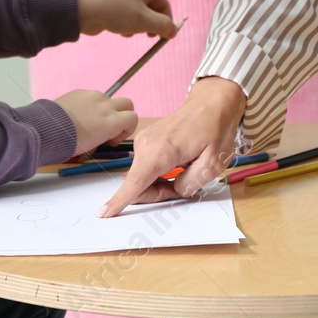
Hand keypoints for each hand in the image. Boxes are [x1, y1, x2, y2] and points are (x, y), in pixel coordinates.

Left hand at [54, 89, 137, 156]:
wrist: (47, 130)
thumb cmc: (68, 142)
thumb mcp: (91, 147)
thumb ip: (103, 138)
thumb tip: (102, 137)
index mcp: (111, 122)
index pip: (133, 118)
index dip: (127, 129)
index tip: (113, 139)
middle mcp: (106, 106)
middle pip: (127, 103)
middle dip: (123, 114)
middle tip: (109, 126)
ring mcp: (93, 96)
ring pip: (108, 100)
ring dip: (104, 109)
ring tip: (88, 121)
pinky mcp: (80, 91)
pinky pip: (91, 96)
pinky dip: (90, 104)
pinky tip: (77, 114)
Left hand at [77, 0, 177, 38]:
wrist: (82, 10)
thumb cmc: (115, 11)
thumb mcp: (143, 20)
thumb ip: (163, 26)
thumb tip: (174, 31)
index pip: (164, 4)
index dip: (166, 22)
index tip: (164, 38)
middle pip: (152, 10)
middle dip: (150, 25)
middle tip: (148, 37)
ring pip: (140, 15)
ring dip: (137, 27)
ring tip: (128, 31)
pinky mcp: (113, 4)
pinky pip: (127, 16)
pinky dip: (127, 25)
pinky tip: (119, 30)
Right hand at [97, 77, 245, 216]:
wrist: (211, 104)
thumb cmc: (214, 130)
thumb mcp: (212, 165)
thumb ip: (190, 184)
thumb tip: (173, 189)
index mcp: (160, 151)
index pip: (134, 183)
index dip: (119, 202)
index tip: (103, 214)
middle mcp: (145, 145)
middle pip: (139, 185)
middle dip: (159, 193)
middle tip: (185, 185)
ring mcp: (143, 141)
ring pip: (142, 178)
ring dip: (161, 183)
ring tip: (186, 170)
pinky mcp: (145, 141)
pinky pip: (145, 168)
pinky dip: (159, 173)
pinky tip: (178, 164)